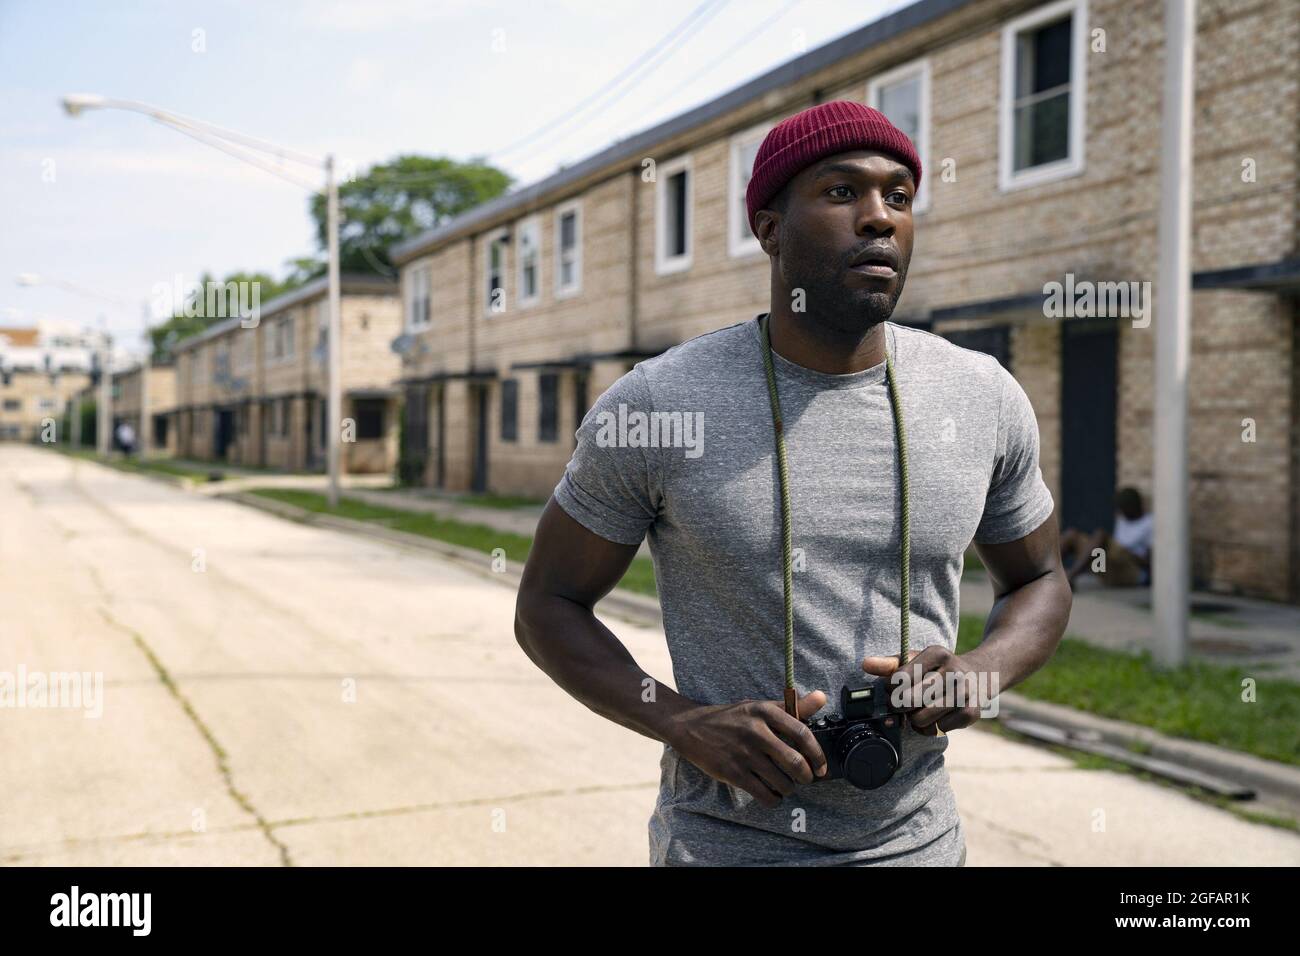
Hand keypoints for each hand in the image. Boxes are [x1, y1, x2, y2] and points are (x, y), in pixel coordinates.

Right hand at [665, 691, 828, 808]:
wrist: (690, 727)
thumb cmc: (731, 717)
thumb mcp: (759, 706)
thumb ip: (792, 706)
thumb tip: (822, 697)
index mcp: (764, 712)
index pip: (802, 733)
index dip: (817, 754)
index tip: (821, 767)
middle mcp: (755, 731)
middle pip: (795, 762)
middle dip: (806, 776)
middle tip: (805, 779)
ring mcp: (743, 753)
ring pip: (781, 782)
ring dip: (789, 789)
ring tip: (786, 785)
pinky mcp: (732, 772)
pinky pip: (763, 794)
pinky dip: (773, 799)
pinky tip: (772, 794)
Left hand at [861, 645, 984, 735]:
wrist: (980, 676)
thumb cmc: (938, 669)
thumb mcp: (917, 659)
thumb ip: (890, 664)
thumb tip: (865, 664)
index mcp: (937, 653)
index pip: (898, 678)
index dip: (888, 688)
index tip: (892, 688)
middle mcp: (954, 671)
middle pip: (907, 700)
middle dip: (898, 705)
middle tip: (902, 703)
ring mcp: (965, 693)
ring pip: (920, 718)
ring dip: (914, 719)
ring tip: (918, 710)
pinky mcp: (971, 713)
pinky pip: (937, 730)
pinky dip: (931, 728)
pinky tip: (935, 716)